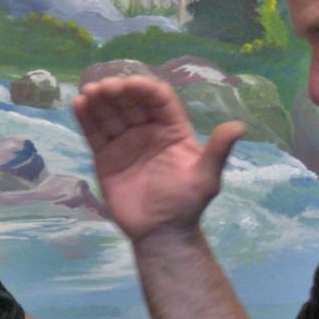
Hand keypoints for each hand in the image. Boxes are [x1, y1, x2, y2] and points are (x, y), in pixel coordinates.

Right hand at [72, 75, 245, 243]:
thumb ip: (218, 150)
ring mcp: (125, 142)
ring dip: (100, 100)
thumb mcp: (206, 177)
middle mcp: (148, 131)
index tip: (129, 84)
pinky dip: (86, 118)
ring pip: (111, 114)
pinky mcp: (106, 157)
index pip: (158, 100)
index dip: (144, 89)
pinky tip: (78, 104)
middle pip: (132, 103)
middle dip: (119, 91)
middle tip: (104, 87)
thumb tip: (240, 126)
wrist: (161, 234)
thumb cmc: (186, 204)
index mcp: (173, 130)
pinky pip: (95, 134)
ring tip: (88, 93)